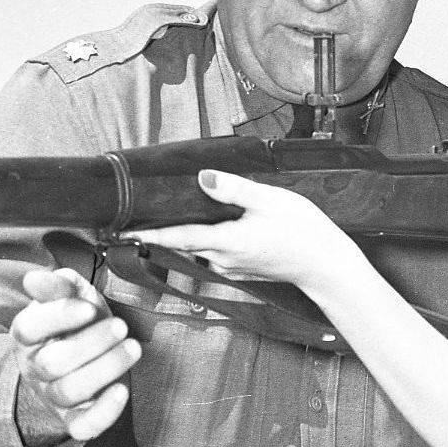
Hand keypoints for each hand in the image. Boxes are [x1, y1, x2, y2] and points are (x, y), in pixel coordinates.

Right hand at [12, 267, 140, 446]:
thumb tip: (34, 279)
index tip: (89, 308)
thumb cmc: (78, 323)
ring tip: (132, 348)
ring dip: (104, 368)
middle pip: (52, 363)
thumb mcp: (71, 295)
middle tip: (121, 326)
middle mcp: (35, 368)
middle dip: (91, 343)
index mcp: (28, 336)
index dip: (58, 317)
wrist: (84, 358)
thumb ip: (57, 284)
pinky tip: (122, 391)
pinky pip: (82, 426)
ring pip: (69, 391)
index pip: (29, 328)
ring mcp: (52, 395)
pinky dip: (103, 413)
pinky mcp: (74, 418)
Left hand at [135, 166, 363, 296]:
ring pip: (198, 247)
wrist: (325, 265)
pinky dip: (204, 239)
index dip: (149, 233)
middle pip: (183, 242)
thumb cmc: (304, 232)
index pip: (178, 237)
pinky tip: (208, 223)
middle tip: (136, 215)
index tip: (122, 231)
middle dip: (161, 229)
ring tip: (168, 214)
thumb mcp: (270, 200)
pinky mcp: (240, 268)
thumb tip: (203, 178)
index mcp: (227, 242)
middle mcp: (223, 259)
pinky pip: (213, 252)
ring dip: (184, 233)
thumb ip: (234, 189)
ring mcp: (231, 267)